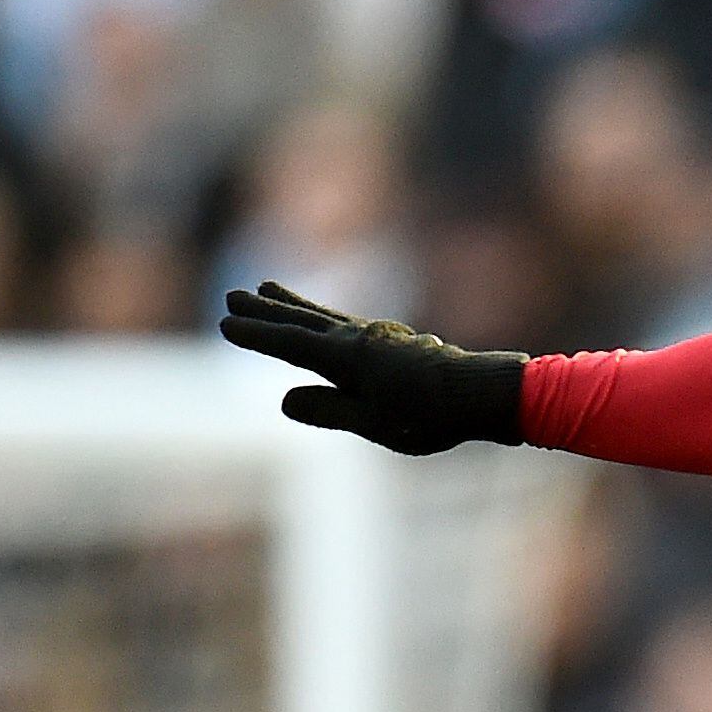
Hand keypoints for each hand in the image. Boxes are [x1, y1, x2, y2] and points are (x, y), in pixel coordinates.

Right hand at [218, 282, 527, 455]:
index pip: (290, 344)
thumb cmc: (431, 415)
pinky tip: (328, 322)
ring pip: (326, 316)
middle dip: (269, 310)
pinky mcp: (398, 343)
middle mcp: (359, 339)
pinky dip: (327, 316)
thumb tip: (285, 400)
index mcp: (346, 358)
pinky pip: (348, 323)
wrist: (486, 395)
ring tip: (269, 289)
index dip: (258, 335)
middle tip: (234, 296)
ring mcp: (380, 337)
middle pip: (304, 321)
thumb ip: (329, 411)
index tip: (225, 324)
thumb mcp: (375, 423)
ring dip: (295, 304)